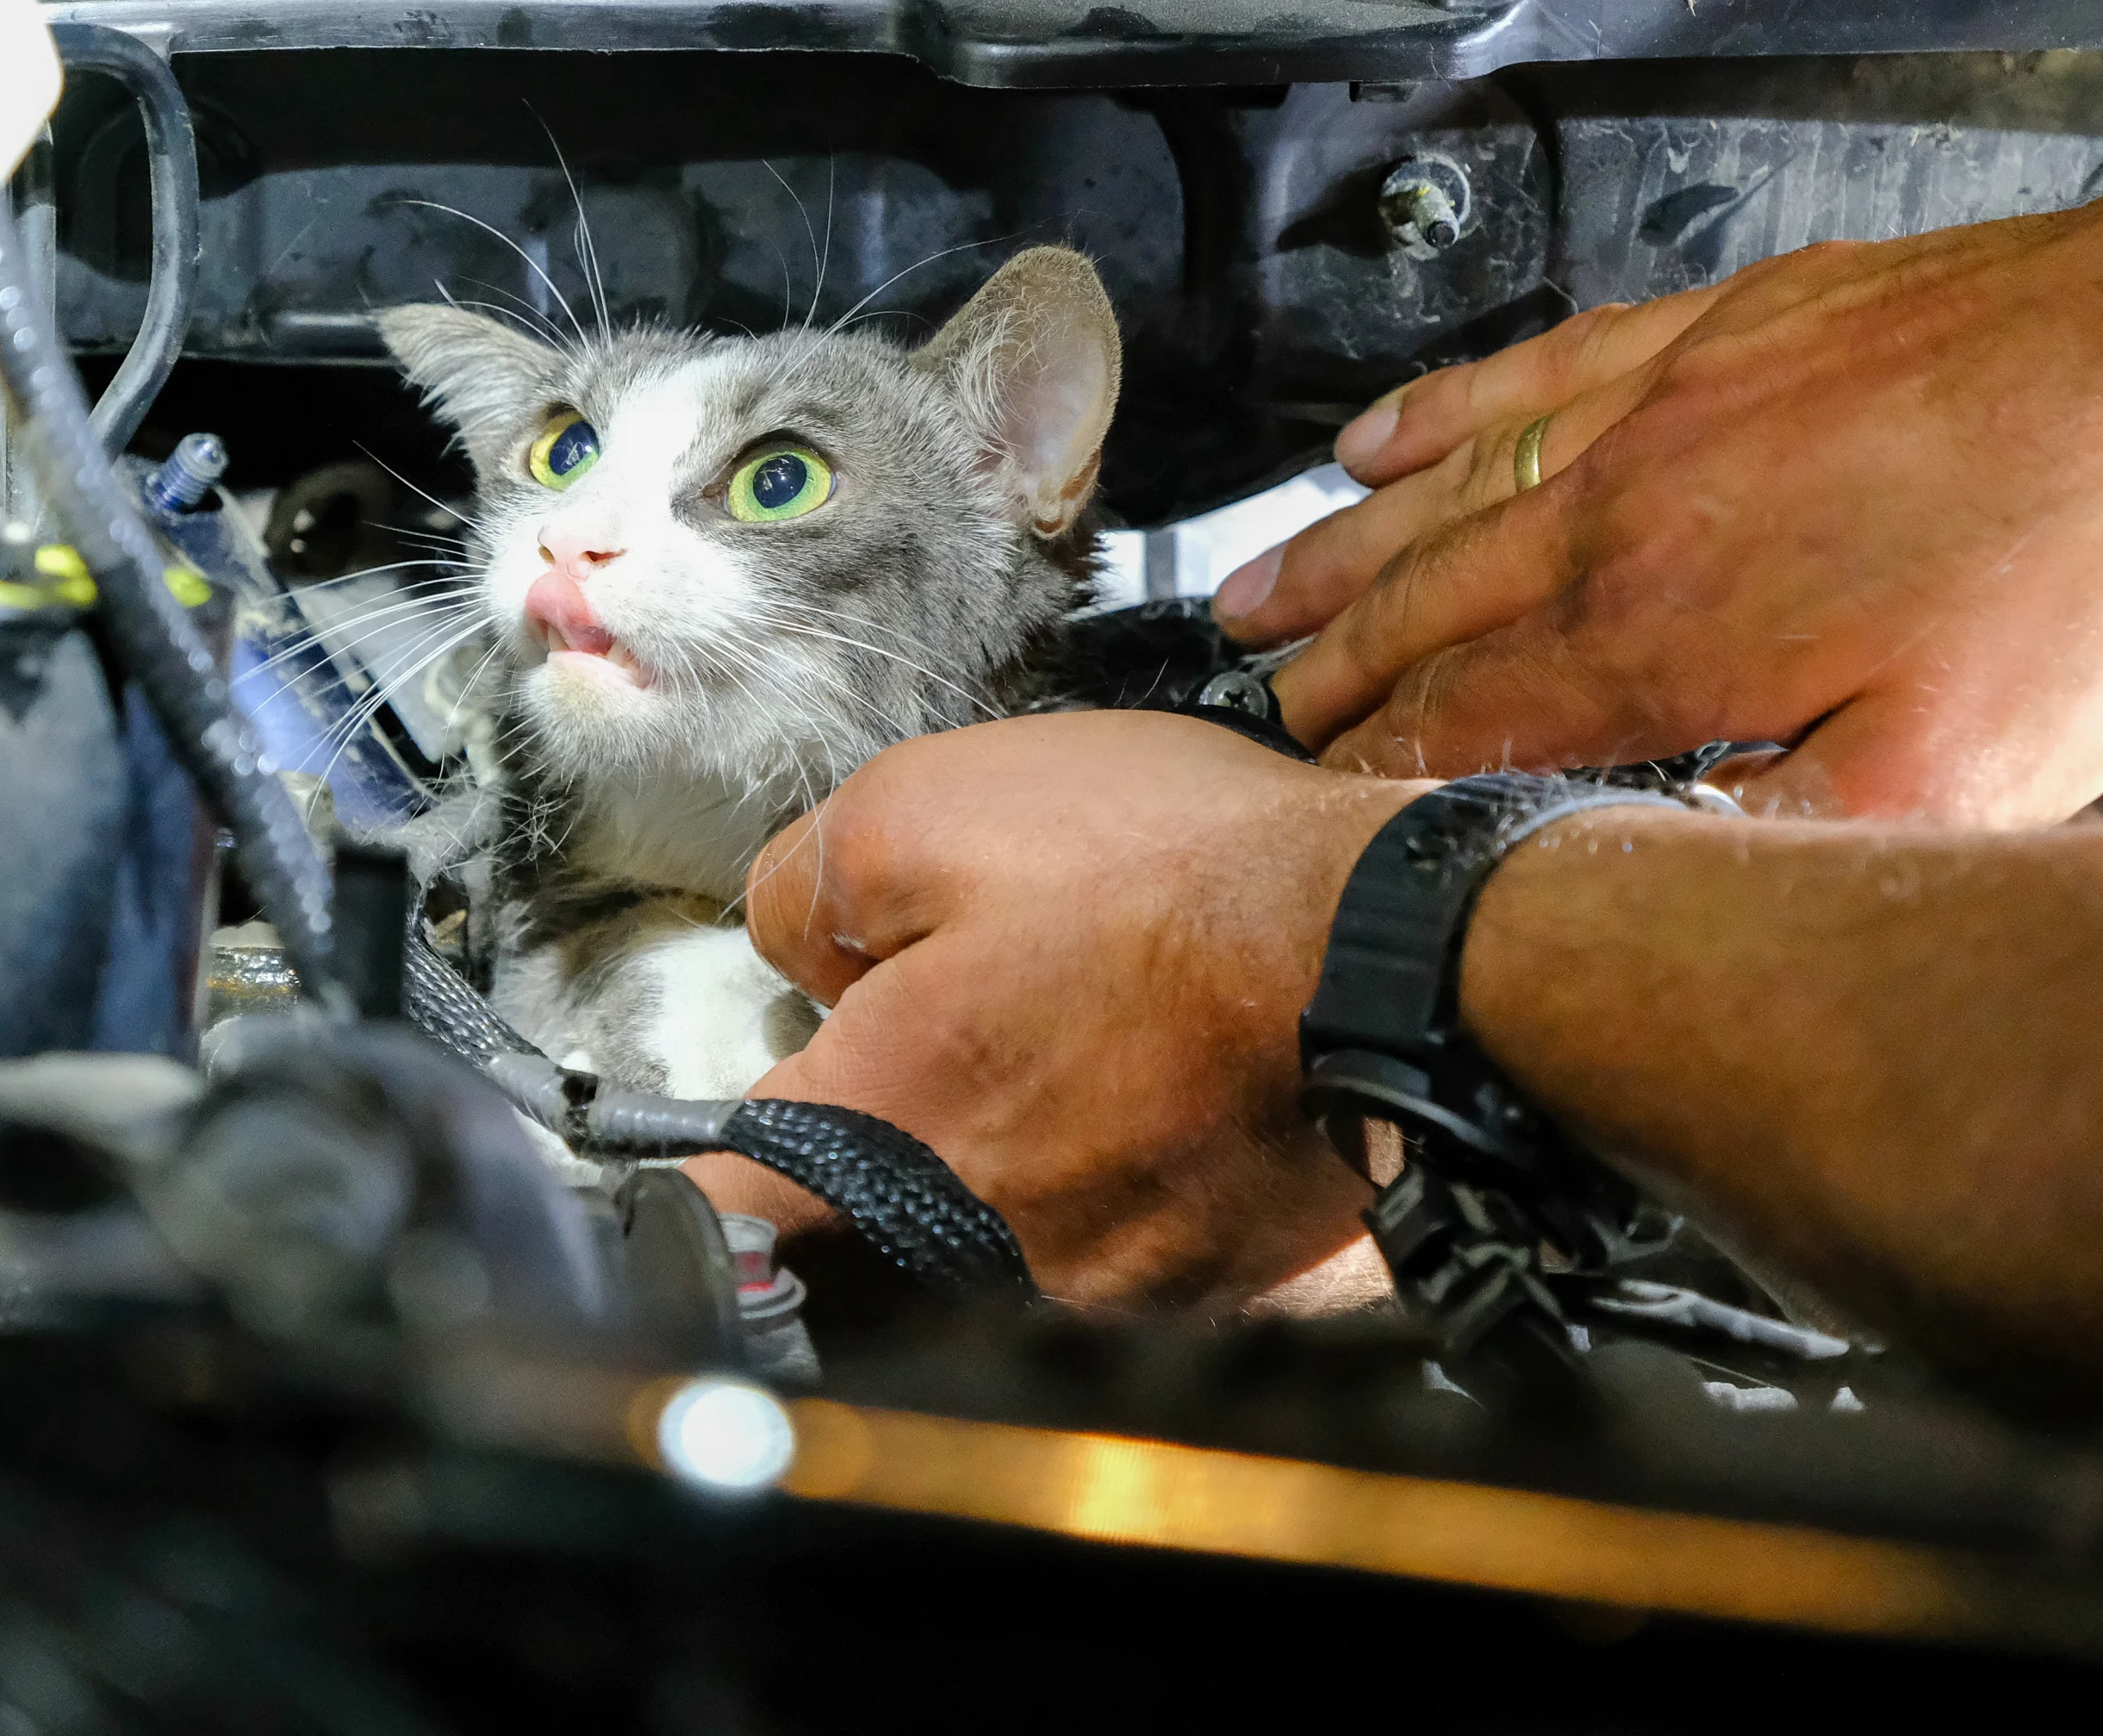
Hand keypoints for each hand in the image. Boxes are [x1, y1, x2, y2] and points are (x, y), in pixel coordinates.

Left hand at [688, 712, 1426, 1306]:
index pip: (717, 1215)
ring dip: (1029, 1159)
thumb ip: (804, 889)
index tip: (733, 1133)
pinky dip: (1145, 1183)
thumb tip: (795, 947)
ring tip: (1105, 1049)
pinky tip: (1188, 1097)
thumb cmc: (1166, 870)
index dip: (706, 1166)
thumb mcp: (921, 807)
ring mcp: (1102, 1287)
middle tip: (981, 1033)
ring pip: (1007, 1238)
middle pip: (871, 1227)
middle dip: (898, 1137)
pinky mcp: (1211, 1294)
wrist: (1396, 943)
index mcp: (876, 1135)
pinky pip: (1139, 1247)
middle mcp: (971, 1245)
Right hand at [1215, 77, 2102, 825]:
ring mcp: (1654, 406)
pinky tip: (1381, 435)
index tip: (1316, 802)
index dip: (1377, 773)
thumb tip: (1655, 888)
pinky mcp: (1707, 330)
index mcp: (1666, 636)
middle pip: (1425, 604)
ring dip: (1339, 550)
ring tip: (1255, 588)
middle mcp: (1625, 514)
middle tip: (1257, 706)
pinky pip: (1525, 372)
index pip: (1465, 721)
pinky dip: (1435, 412)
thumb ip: (1779, 840)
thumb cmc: (2082, 557)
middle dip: (1327, 667)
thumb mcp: (1955, 773)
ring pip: (1444, 490)